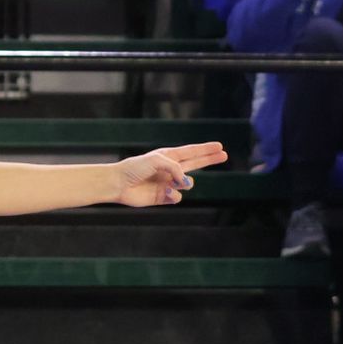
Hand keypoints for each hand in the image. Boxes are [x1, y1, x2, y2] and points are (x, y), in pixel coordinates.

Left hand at [113, 142, 227, 206]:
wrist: (119, 184)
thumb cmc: (135, 168)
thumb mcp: (158, 160)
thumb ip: (176, 167)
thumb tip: (186, 182)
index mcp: (168, 156)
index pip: (191, 152)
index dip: (205, 149)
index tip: (219, 146)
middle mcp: (169, 169)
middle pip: (195, 164)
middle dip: (209, 159)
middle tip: (224, 155)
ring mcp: (167, 183)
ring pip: (188, 184)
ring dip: (184, 183)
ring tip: (174, 182)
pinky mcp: (163, 197)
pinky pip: (177, 197)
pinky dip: (173, 195)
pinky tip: (162, 192)